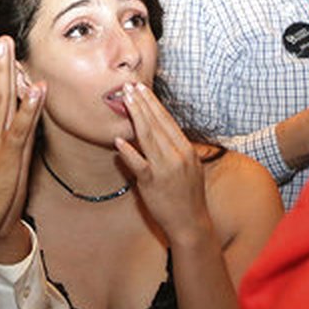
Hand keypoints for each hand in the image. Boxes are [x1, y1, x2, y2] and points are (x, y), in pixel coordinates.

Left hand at [115, 82, 213, 246]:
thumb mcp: (189, 167)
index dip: (153, 103)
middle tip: (129, 86)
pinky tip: (118, 141)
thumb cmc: (188, 195)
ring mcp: (166, 168)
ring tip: (124, 100)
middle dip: (142, 102)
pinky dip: (128, 152)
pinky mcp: (153, 183)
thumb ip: (176, 149)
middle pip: (156, 123)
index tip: (142, 88)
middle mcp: (178, 155)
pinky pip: (139, 164)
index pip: (167, 120)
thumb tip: (160, 132)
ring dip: (135, 117)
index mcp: (186, 149)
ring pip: (148, 137)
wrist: (191, 223)